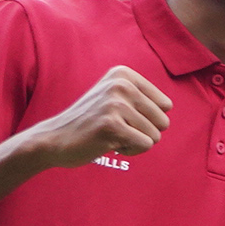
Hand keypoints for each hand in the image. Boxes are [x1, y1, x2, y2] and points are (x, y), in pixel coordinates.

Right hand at [29, 66, 169, 170]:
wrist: (55, 138)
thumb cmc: (92, 122)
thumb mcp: (115, 98)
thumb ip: (142, 98)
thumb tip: (169, 106)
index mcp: (123, 74)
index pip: (166, 105)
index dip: (148, 119)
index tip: (122, 116)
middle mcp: (120, 84)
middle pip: (163, 121)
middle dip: (144, 132)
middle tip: (117, 129)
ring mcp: (115, 104)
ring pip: (155, 136)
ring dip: (135, 142)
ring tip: (111, 135)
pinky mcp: (111, 125)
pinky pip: (145, 145)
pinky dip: (131, 151)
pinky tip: (109, 144)